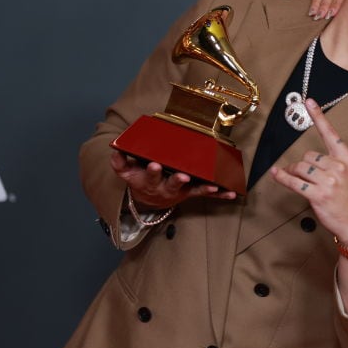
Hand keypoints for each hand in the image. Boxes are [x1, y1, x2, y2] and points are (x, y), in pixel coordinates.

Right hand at [111, 150, 236, 208]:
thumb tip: (116, 148)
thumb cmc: (139, 178)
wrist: (147, 199)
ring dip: (203, 189)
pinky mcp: (191, 193)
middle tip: (183, 176)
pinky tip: (232, 193)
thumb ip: (120, 161)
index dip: (151, 170)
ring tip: (213, 187)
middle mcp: (165, 188)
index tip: (154, 164)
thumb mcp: (126, 172)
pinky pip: (205, 194)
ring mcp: (180, 191)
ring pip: (192, 191)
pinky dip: (219, 194)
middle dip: (177, 180)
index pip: (149, 175)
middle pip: (172, 184)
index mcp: (149, 180)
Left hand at [270, 99, 347, 243]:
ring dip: (295, 173)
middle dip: (304, 165)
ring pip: (300, 168)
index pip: (331, 134)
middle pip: (309, 155)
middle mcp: (338, 167)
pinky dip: (282, 178)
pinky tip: (277, 174)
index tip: (309, 101)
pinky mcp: (317, 195)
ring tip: (299, 180)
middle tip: (308, 176)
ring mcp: (328, 181)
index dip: (319, 117)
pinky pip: (294, 182)